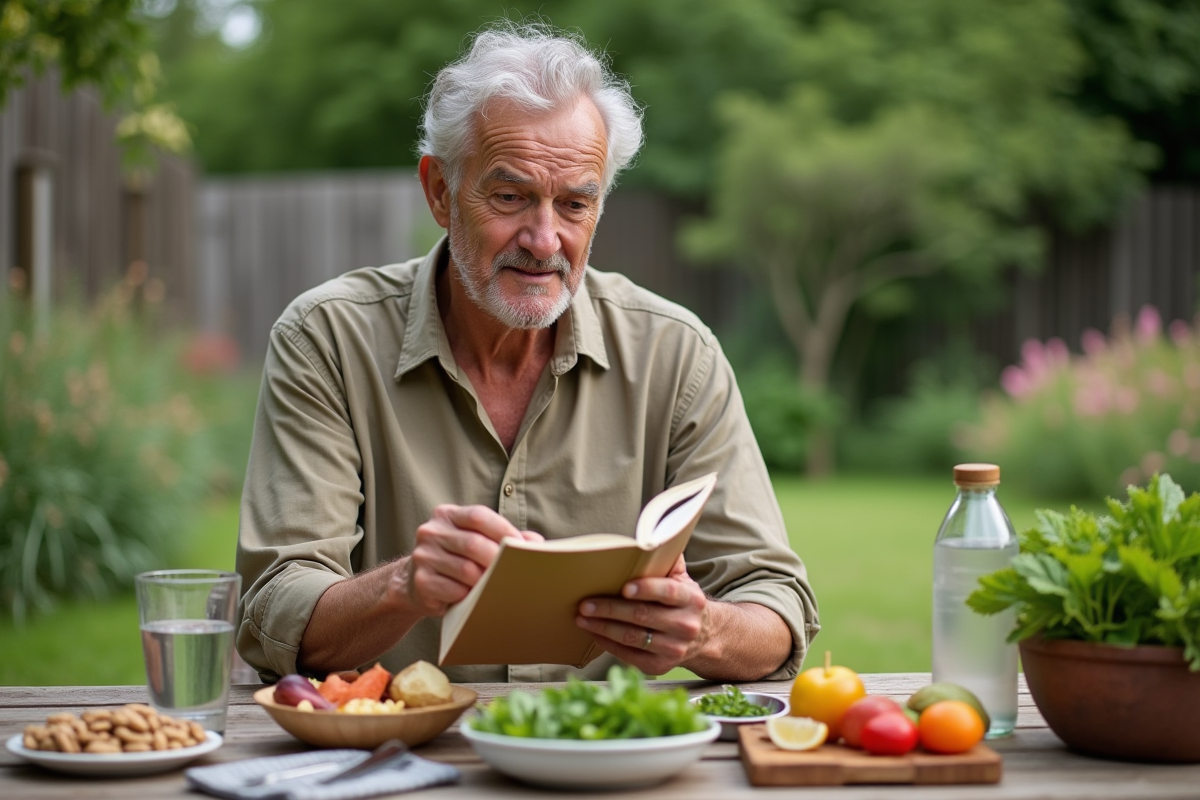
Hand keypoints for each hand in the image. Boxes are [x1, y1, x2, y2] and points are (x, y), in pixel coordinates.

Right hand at [400, 505, 541, 615]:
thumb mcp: (477, 541)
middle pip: (473, 544)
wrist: (416, 583)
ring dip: (485, 581)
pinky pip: (454, 590)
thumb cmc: (457, 559)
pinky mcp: (421, 581)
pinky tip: (474, 597)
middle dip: (498, 559)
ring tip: (497, 586)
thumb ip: (505, 538)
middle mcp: (431, 531)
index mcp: (447, 515)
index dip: (503, 530)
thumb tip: (535, 543)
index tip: (521, 546)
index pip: (477, 516)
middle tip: (514, 571)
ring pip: (465, 570)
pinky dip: (469, 595)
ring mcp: (423, 556)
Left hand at [575, 555, 708, 674]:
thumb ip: (668, 560)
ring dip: (603, 627)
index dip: (646, 589)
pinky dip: (608, 644)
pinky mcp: (660, 665)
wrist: (705, 636)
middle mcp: (685, 625)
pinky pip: (629, 655)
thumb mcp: (683, 580)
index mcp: (691, 599)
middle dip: (610, 609)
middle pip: (642, 616)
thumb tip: (651, 536)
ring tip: (581, 618)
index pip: (667, 592)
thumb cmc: (683, 602)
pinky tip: (593, 633)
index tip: (623, 587)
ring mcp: (673, 648)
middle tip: (585, 603)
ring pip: (632, 638)